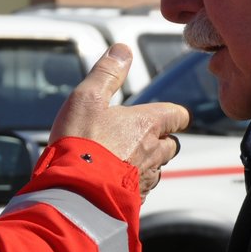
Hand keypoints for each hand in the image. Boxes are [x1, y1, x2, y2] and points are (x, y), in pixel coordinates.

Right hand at [50, 45, 188, 195]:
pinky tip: (113, 182)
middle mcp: (153, 152)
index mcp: (147, 124)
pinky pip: (141, 191)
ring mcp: (145, 180)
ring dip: (147, 164)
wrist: (74, 194)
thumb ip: (107, 73)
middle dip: (161, 140)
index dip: (173, 113)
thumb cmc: (81, 143)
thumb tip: (123, 50)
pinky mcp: (134, 202)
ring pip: (157, 169)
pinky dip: (133, 185)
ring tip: (124, 160)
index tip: (167, 114)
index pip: (177, 115)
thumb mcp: (87, 97)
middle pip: (171, 145)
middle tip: (142, 136)